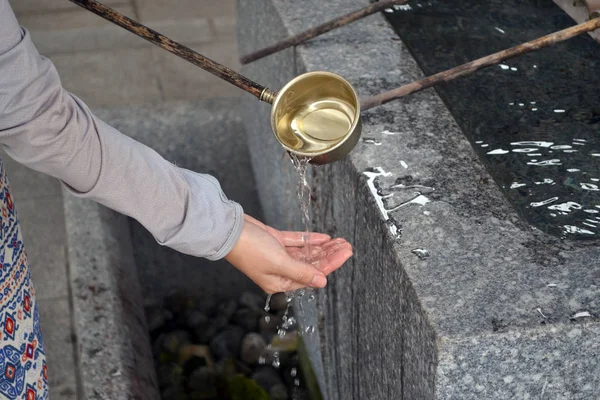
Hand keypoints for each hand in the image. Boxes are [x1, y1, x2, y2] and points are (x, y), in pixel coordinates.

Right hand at [225, 214, 352, 293]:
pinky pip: (297, 242)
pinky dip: (310, 240)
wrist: (229, 230)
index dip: (330, 264)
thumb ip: (302, 272)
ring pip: (306, 253)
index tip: (345, 253)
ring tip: (339, 241)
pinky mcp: (274, 241)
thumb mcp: (279, 263)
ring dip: (323, 247)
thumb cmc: (250, 249)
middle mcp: (280, 271)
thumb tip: (321, 282)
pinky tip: (324, 238)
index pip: (312, 275)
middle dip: (330, 255)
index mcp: (280, 282)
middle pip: (311, 264)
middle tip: (347, 245)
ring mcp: (277, 255)